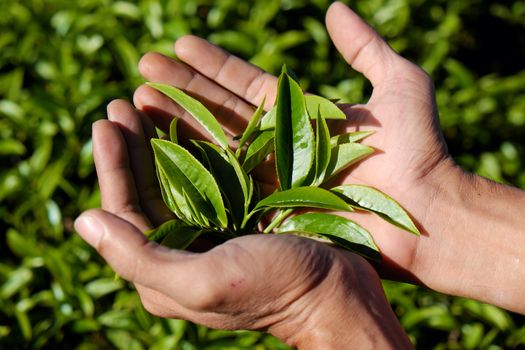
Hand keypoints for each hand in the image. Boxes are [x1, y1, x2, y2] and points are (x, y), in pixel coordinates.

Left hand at [75, 100, 411, 348]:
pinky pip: (212, 174)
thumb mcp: (202, 281)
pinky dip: (200, 145)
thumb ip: (138, 257)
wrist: (339, 294)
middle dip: (134, 145)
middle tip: (122, 101)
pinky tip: (193, 118)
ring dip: (162, 138)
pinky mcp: (244, 215)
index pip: (124, 212)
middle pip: (149, 190)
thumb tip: (83, 220)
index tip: (105, 121)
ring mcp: (215, 230)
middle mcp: (185, 250)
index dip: (112, 166)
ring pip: (178, 176)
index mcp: (165, 272)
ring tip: (148, 98)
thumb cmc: (275, 289)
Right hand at [133, 2, 455, 283]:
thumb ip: (366, 47)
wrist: (429, 214)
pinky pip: (224, 189)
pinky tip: (158, 151)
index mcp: (302, 116)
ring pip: (214, 148)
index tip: (178, 43)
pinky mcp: (270, 212)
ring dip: (176, 124)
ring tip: (136, 100)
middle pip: (220, 114)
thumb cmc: (419, 150)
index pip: (245, 84)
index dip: (212, 65)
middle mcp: (280, 147)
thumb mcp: (399, 84)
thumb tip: (335, 8)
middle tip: (140, 70)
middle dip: (181, 91)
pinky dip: (192, 171)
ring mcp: (272, 181)